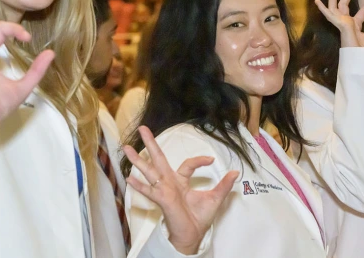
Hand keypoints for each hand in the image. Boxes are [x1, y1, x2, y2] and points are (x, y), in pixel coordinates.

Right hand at [123, 126, 238, 254]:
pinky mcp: (162, 200)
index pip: (188, 164)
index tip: (211, 160)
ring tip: (127, 147)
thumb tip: (236, 172)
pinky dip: (139, 185)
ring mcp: (163, 190)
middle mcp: (169, 182)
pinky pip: (149, 191)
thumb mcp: (215, 198)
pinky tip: (129, 178)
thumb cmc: (199, 218)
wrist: (193, 235)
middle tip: (142, 128)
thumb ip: (224, 185)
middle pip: (159, 158)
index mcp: (181, 180)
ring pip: (149, 171)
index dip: (199, 160)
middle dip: (151, 143)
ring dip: (137, 159)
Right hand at [315, 0, 363, 47]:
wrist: (360, 59)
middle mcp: (346, 22)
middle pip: (345, 5)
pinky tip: (317, 1)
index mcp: (354, 25)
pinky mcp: (340, 24)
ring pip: (335, 7)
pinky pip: (330, 14)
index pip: (363, 12)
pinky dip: (323, 8)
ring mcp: (342, 23)